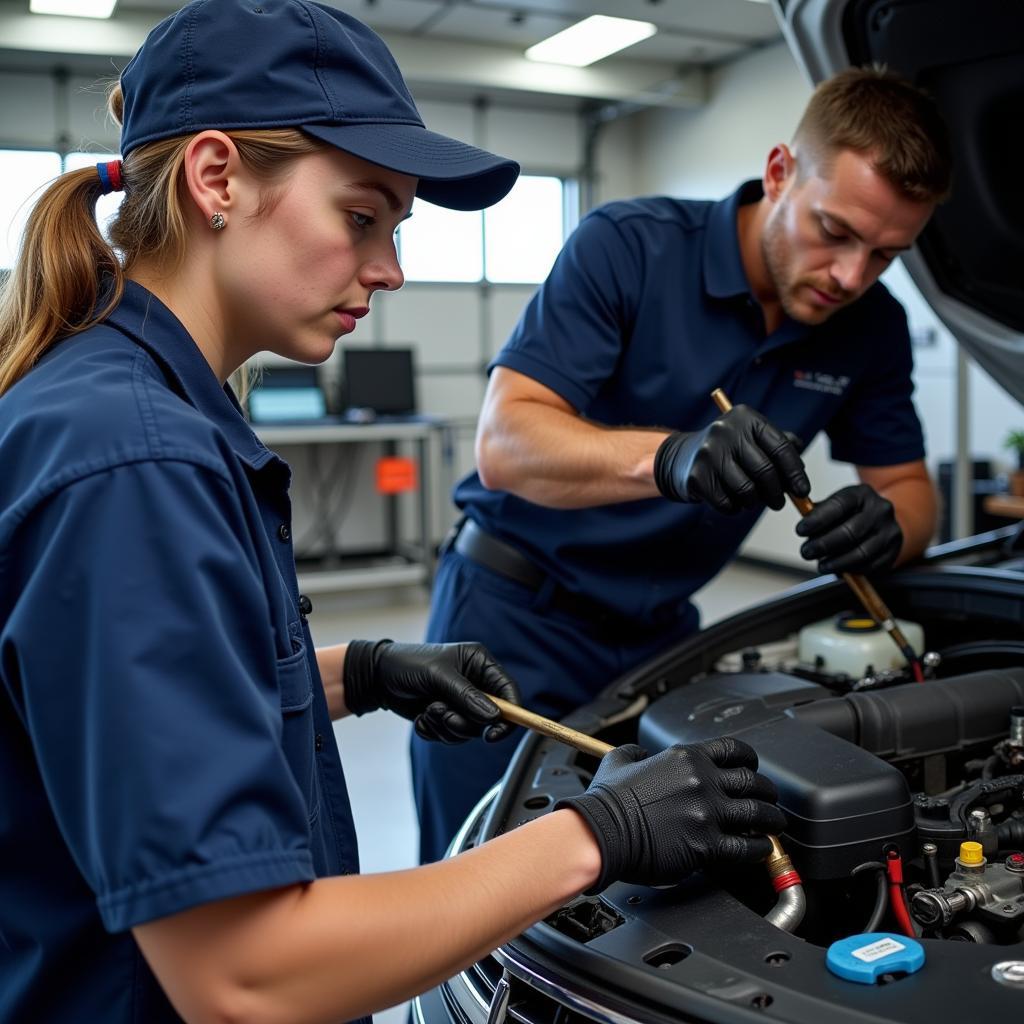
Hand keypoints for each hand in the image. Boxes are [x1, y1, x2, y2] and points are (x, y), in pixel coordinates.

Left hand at [343, 640, 520, 743]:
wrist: (378, 677)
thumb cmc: (408, 664)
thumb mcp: (438, 675)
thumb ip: (466, 695)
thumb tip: (493, 716)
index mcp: (480, 664)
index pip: (508, 691)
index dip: (509, 714)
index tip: (494, 734)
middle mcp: (475, 683)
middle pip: (490, 717)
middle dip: (464, 722)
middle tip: (442, 715)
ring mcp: (461, 701)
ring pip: (469, 730)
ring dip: (446, 726)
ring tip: (427, 711)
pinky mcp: (447, 716)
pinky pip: (451, 736)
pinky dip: (435, 731)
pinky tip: (421, 718)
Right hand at [557, 737, 786, 892]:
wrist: (601, 833)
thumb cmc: (607, 801)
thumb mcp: (619, 760)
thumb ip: (637, 753)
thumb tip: (642, 754)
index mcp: (685, 757)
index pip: (734, 750)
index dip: (750, 761)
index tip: (754, 770)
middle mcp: (702, 780)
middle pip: (753, 782)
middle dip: (766, 792)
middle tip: (768, 802)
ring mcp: (706, 812)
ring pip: (758, 813)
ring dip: (771, 820)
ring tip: (774, 826)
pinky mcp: (706, 844)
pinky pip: (747, 847)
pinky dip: (760, 849)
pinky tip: (761, 850)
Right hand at [653, 405, 808, 513]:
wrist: (683, 456)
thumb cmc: (728, 450)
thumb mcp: (752, 437)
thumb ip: (780, 446)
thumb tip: (801, 473)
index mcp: (746, 417)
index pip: (780, 446)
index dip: (795, 472)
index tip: (802, 491)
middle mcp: (726, 430)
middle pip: (765, 471)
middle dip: (777, 493)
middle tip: (778, 503)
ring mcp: (709, 453)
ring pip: (747, 491)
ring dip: (754, 502)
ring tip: (752, 499)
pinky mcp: (697, 476)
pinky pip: (727, 503)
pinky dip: (734, 508)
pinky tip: (731, 499)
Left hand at [795, 483, 901, 573]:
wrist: (881, 523)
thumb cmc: (849, 515)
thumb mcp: (834, 506)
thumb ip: (817, 514)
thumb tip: (803, 527)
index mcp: (861, 494)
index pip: (839, 505)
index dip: (818, 519)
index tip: (800, 530)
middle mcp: (880, 510)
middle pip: (850, 531)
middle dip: (824, 544)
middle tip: (806, 552)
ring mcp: (890, 531)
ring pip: (861, 552)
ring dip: (837, 562)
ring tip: (820, 565)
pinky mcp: (893, 551)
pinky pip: (870, 565)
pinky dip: (851, 570)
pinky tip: (838, 569)